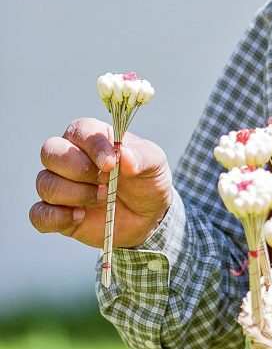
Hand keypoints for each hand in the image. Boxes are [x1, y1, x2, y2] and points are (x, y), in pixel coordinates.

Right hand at [30, 118, 172, 249]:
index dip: (92, 146)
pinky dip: (57, 217)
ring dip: (75, 194)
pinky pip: (39, 214)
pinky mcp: (56, 212)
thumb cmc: (146, 181)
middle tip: (106, 183)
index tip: (111, 164)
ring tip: (103, 198)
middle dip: (78, 170)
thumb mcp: (155, 164)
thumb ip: (143, 156)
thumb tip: (125, 156)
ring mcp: (60, 185)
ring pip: (45, 183)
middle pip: (50, 152)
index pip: (79, 131)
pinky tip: (80, 217)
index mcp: (91, 138)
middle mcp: (69, 158)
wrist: (148, 216)